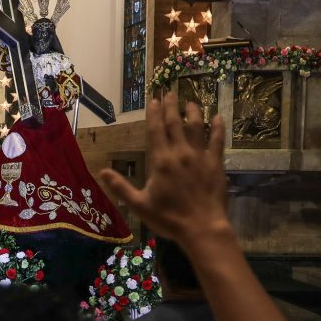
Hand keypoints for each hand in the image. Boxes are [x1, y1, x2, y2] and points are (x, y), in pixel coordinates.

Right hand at [99, 92, 229, 247]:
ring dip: (194, 112)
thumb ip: (121, 187)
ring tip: (191, 102)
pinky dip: (218, 128)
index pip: (155, 130)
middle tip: (170, 93)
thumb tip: (102, 172)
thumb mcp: (139, 205)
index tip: (154, 99)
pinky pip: (217, 141)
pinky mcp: (216, 164)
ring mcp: (200, 157)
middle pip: (175, 123)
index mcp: (160, 161)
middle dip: (172, 106)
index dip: (154, 113)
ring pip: (197, 127)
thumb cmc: (168, 218)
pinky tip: (218, 117)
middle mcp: (180, 153)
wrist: (202, 228)